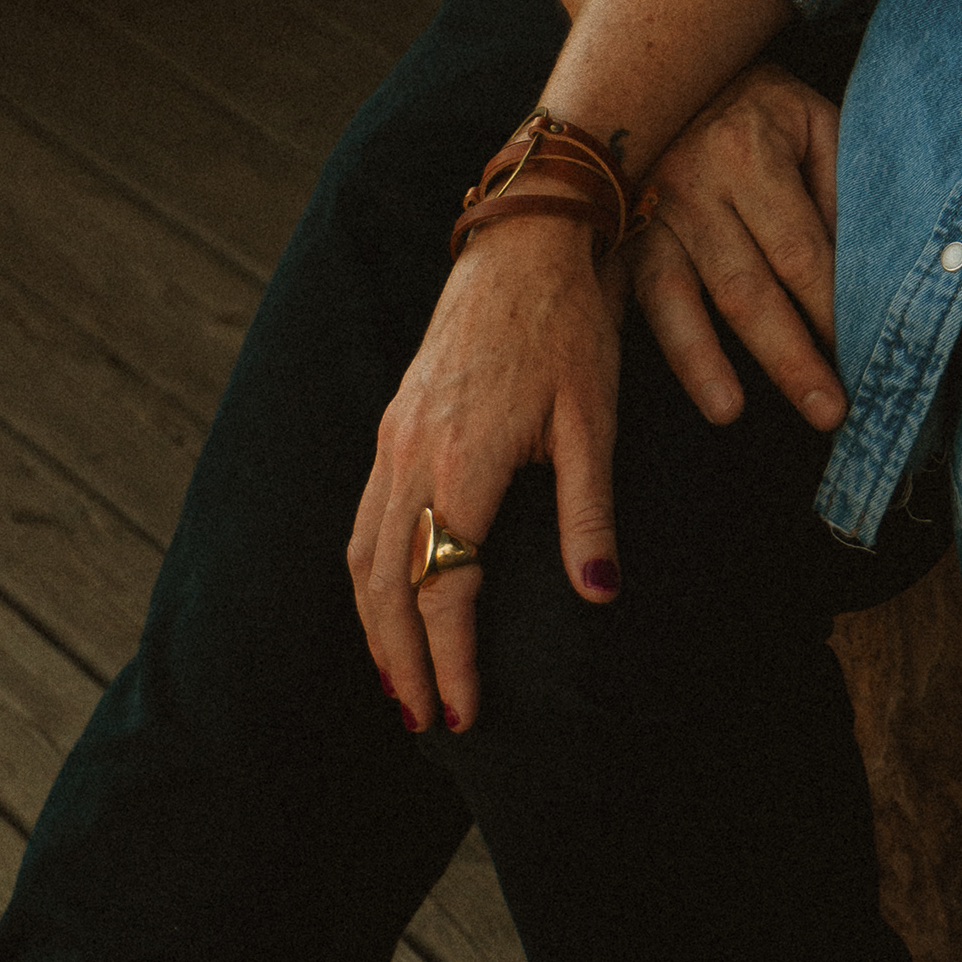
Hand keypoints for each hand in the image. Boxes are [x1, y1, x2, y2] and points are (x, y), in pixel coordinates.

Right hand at [348, 217, 623, 734]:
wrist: (525, 238)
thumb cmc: (569, 325)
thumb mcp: (593, 417)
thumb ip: (589, 511)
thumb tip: (598, 598)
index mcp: (461, 460)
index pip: (444, 586)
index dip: (450, 658)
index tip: (464, 713)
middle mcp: (411, 454)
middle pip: (387, 584)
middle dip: (401, 661)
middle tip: (426, 723)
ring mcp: (394, 436)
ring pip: (364, 554)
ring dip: (377, 627)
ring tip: (400, 684)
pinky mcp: (394, 421)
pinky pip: (363, 518)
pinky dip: (369, 575)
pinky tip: (389, 601)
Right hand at [627, 59, 846, 435]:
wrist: (670, 65)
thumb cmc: (762, 106)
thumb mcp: (815, 123)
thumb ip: (841, 191)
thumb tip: (871, 273)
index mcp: (751, 152)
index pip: (801, 251)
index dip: (833, 310)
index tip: (866, 357)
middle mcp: (694, 185)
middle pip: (746, 287)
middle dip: (790, 355)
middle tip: (829, 411)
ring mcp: (649, 212)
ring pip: (677, 298)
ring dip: (703, 361)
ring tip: (732, 412)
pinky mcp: (619, 235)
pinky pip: (633, 297)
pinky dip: (650, 340)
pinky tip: (670, 380)